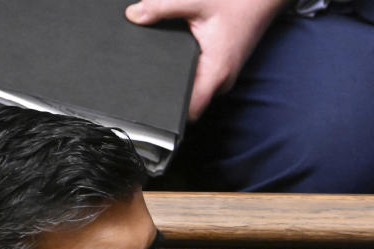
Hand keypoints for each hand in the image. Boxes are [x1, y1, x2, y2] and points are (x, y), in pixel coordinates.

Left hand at [126, 0, 285, 119]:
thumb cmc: (239, 2)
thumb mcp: (196, 1)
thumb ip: (161, 8)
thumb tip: (134, 15)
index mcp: (216, 71)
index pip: (190, 110)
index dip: (170, 111)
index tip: (151, 106)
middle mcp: (222, 80)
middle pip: (189, 101)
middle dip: (169, 91)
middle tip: (148, 77)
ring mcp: (224, 77)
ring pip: (195, 89)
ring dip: (179, 79)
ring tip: (163, 64)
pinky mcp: (223, 69)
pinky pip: (201, 79)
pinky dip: (189, 70)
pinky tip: (180, 56)